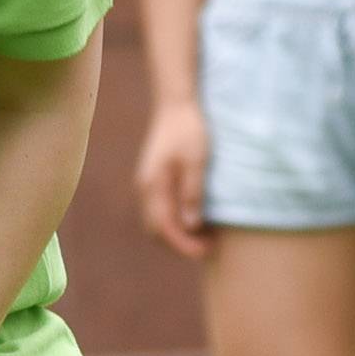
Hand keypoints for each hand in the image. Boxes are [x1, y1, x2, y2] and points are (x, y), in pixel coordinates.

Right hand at [134, 97, 211, 259]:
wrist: (176, 104)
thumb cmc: (189, 129)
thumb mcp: (197, 161)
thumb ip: (192, 193)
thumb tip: (191, 226)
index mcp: (152, 185)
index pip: (163, 227)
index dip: (183, 244)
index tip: (206, 251)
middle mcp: (145, 188)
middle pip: (157, 230)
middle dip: (180, 244)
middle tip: (209, 248)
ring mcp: (148, 184)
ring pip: (158, 221)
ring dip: (179, 234)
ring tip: (206, 237)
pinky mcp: (155, 180)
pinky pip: (162, 209)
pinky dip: (177, 221)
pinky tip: (197, 220)